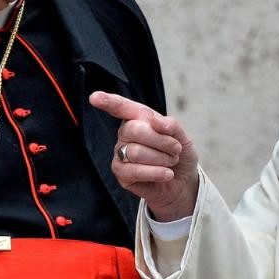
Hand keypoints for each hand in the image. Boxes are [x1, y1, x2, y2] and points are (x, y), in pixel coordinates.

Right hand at [89, 91, 198, 221]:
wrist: (183, 181)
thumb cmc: (178, 154)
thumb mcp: (181, 135)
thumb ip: (170, 124)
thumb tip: (155, 121)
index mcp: (137, 118)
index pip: (121, 107)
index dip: (107, 101)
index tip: (94, 97)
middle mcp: (125, 134)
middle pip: (134, 130)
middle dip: (161, 141)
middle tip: (176, 149)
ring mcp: (121, 154)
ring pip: (136, 152)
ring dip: (162, 158)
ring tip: (171, 162)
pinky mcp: (121, 174)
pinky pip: (134, 171)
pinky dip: (156, 172)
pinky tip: (167, 174)